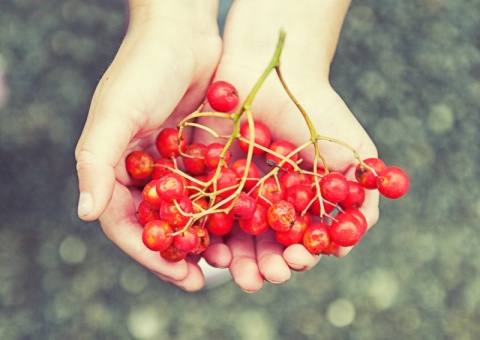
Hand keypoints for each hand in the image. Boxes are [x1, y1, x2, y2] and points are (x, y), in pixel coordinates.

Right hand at [75, 1, 223, 291]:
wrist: (183, 31)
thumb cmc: (144, 67)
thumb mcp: (117, 112)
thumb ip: (96, 161)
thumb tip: (84, 214)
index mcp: (114, 167)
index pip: (124, 222)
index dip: (148, 252)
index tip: (177, 274)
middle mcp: (142, 170)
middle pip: (157, 223)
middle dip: (177, 253)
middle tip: (202, 280)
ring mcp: (172, 162)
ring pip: (186, 211)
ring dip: (202, 237)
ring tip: (226, 261)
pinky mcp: (199, 151)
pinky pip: (209, 187)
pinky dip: (221, 208)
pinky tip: (240, 225)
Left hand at [191, 0, 378, 291]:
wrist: (276, 71)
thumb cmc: (319, 110)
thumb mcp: (355, 152)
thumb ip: (363, 195)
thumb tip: (351, 239)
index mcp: (302, 202)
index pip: (301, 241)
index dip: (300, 255)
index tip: (299, 261)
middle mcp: (271, 202)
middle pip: (267, 244)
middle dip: (268, 265)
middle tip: (267, 276)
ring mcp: (240, 192)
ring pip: (236, 235)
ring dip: (239, 259)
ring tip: (241, 274)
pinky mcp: (211, 178)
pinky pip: (207, 212)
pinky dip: (209, 232)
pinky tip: (212, 249)